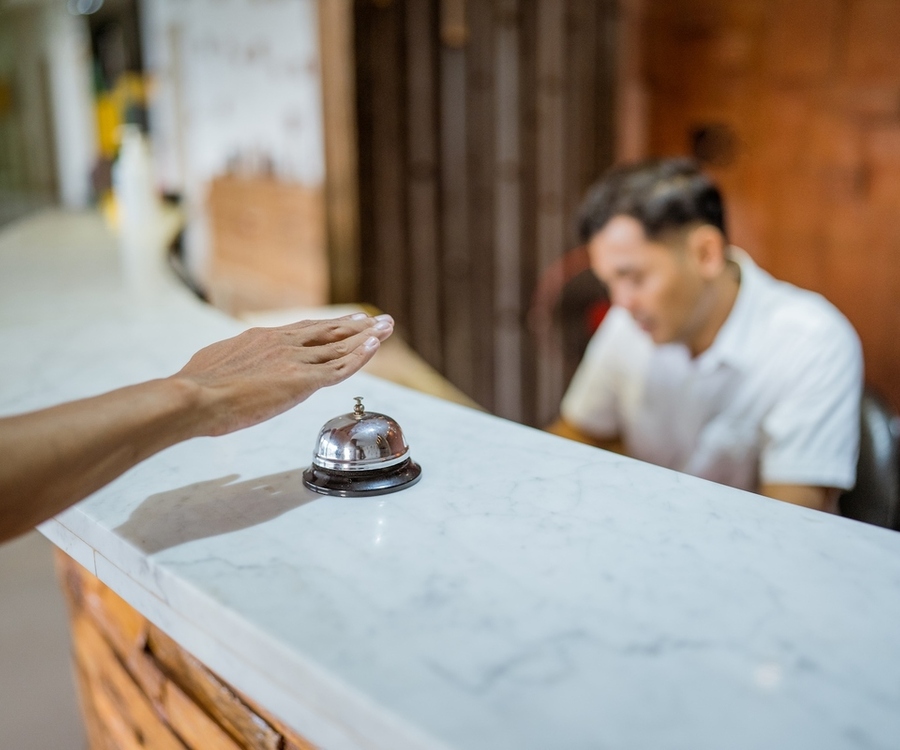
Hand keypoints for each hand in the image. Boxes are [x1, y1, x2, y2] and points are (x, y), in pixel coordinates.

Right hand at [171, 313, 393, 436]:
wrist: (195, 396)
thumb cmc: (198, 387)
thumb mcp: (216, 362)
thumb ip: (235, 363)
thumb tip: (230, 369)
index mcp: (264, 338)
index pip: (306, 329)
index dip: (330, 325)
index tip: (348, 320)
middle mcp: (284, 344)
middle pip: (329, 332)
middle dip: (357, 326)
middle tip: (378, 319)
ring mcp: (295, 361)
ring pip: (339, 347)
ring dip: (366, 337)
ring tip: (385, 328)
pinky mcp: (301, 381)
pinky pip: (339, 369)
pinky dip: (359, 358)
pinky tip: (374, 348)